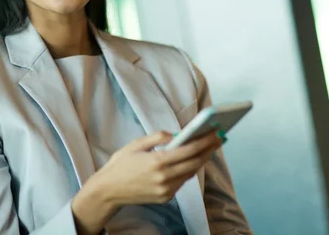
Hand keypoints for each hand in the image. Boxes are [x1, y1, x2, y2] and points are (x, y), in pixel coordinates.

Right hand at [71, 130, 223, 233]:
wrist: (108, 190)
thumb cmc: (121, 164)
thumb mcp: (136, 144)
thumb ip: (158, 137)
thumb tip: (177, 134)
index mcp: (157, 161)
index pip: (189, 149)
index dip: (205, 141)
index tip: (216, 132)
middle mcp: (164, 177)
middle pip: (194, 162)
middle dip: (209, 149)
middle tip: (219, 138)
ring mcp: (165, 189)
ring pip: (190, 173)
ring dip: (201, 159)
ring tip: (209, 147)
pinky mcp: (165, 197)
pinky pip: (182, 182)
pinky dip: (189, 170)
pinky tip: (193, 160)